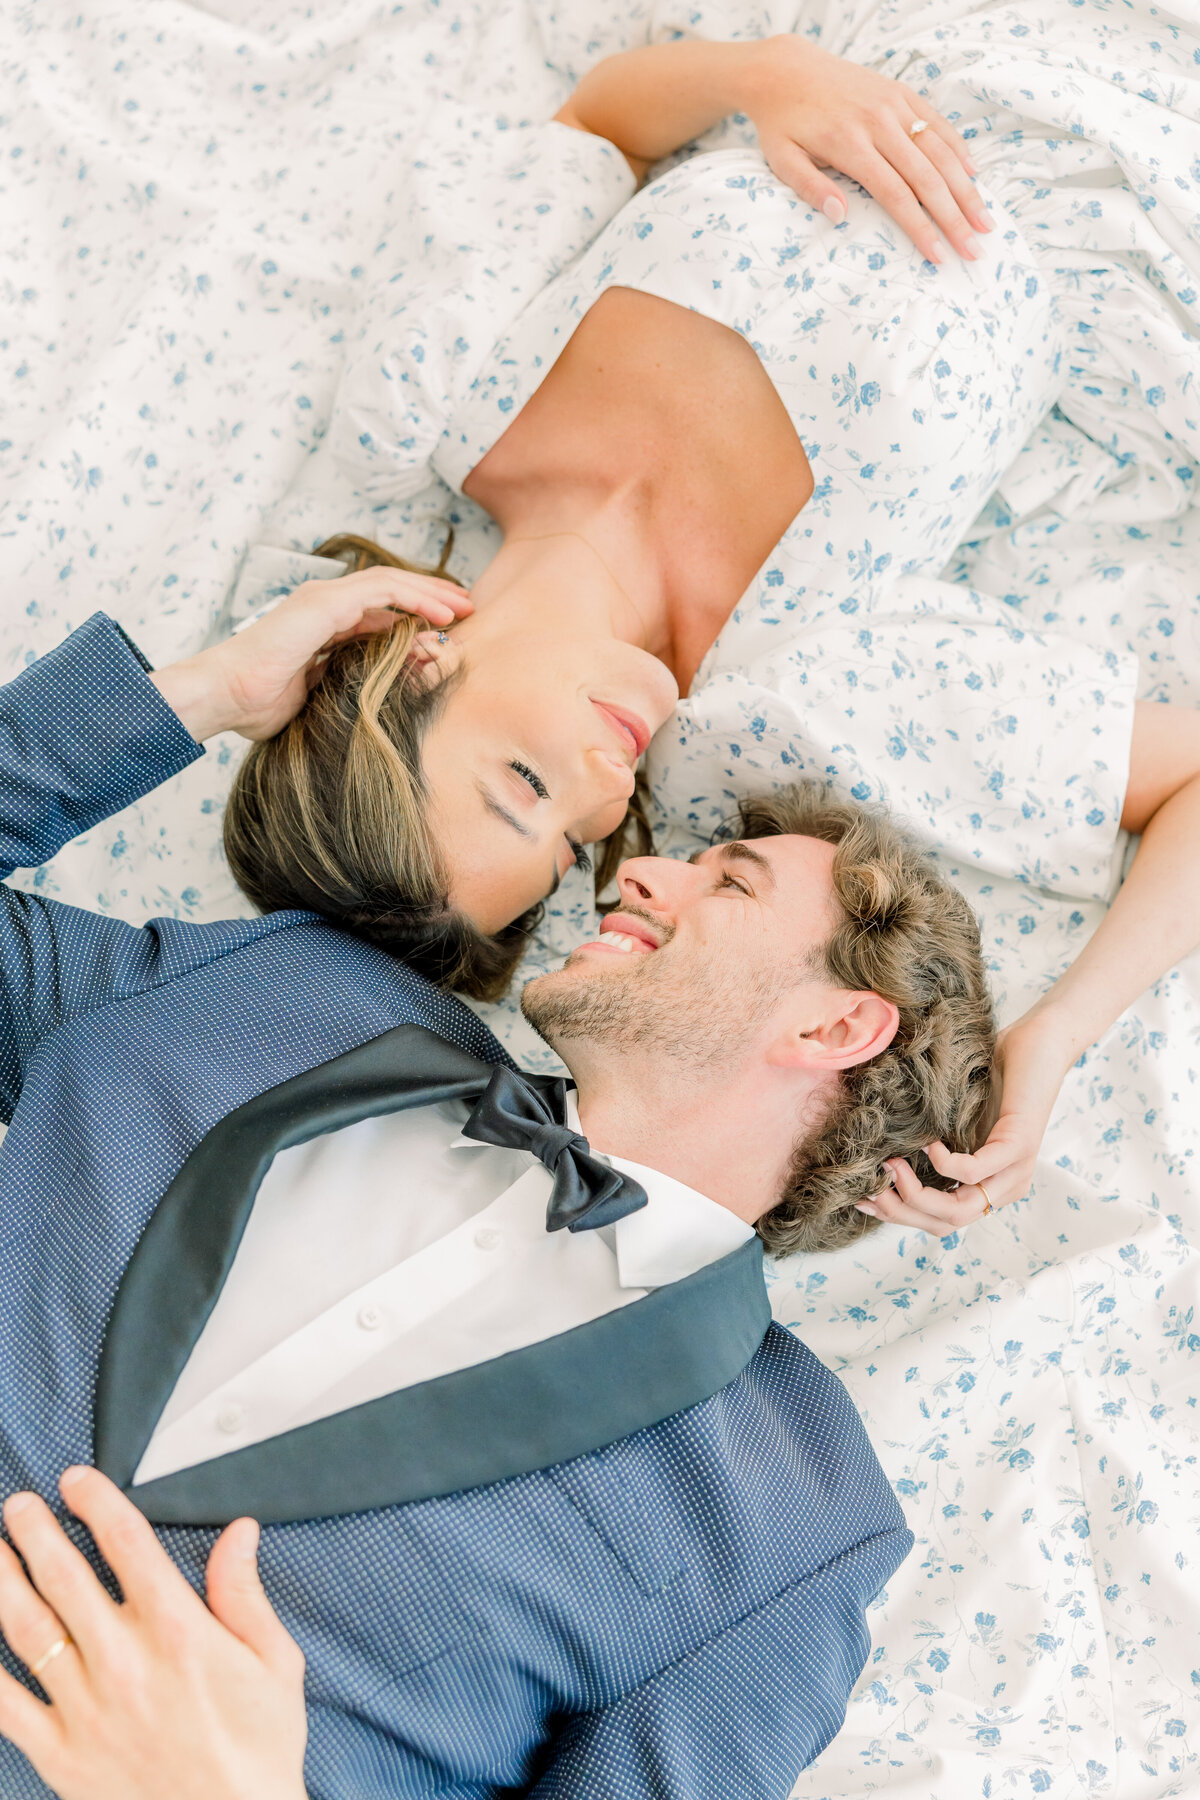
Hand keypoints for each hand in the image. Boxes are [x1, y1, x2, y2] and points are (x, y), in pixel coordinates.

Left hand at [0, 1467, 307, 1799]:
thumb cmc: (257, 1748)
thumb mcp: (275, 1662)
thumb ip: (244, 1593)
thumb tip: (238, 1533)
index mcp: (178, 1630)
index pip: (126, 1543)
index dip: (96, 1502)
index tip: (76, 1480)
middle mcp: (125, 1660)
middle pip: (65, 1575)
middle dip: (35, 1531)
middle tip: (19, 1505)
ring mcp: (85, 1707)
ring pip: (28, 1627)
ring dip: (4, 1579)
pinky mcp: (60, 1752)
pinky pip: (6, 1705)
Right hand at [152, 565, 472, 741]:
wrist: (224, 697)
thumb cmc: (259, 706)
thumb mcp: (320, 694)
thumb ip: (350, 681)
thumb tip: (388, 686)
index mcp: (321, 625)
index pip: (378, 613)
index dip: (413, 618)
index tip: (446, 634)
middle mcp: (323, 605)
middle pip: (389, 592)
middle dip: (430, 598)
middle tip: (466, 610)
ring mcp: (323, 599)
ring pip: (391, 584)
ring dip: (431, 594)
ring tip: (464, 608)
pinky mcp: (325, 602)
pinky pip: (382, 590)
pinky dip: (416, 599)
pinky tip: (442, 615)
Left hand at [744, 36, 991, 264]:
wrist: (786, 69)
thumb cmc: (782, 124)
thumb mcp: (782, 160)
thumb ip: (810, 188)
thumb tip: (840, 217)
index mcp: (850, 145)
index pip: (895, 195)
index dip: (920, 228)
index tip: (938, 256)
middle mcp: (878, 122)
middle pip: (927, 177)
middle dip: (954, 217)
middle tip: (975, 248)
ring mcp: (893, 104)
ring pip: (940, 151)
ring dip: (966, 188)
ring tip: (985, 220)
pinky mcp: (901, 92)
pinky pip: (937, 122)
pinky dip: (958, 149)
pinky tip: (973, 175)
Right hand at [856, 1010, 1074, 1235]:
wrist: (1040, 1044)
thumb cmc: (995, 1076)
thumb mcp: (957, 1122)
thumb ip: (934, 1147)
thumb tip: (883, 1162)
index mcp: (990, 1188)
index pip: (941, 1223)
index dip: (899, 1216)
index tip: (863, 1197)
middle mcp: (1005, 1189)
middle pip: (946, 1223)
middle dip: (900, 1210)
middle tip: (869, 1185)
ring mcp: (1015, 1171)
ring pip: (959, 1209)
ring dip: (915, 1192)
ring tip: (892, 1164)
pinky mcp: (1019, 1147)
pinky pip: (973, 1172)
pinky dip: (944, 1163)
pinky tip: (927, 1143)